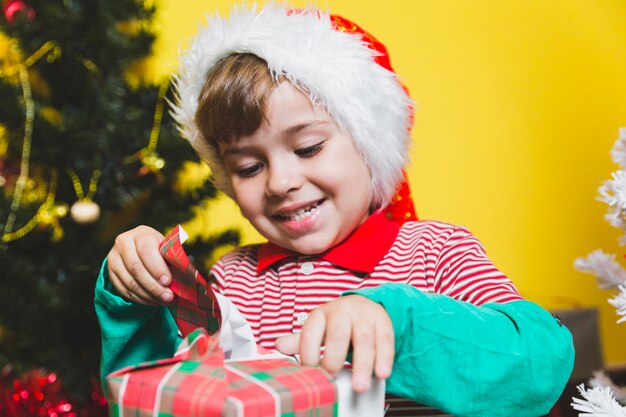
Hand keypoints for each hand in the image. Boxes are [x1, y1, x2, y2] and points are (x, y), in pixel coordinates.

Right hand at [107, 225, 172, 305]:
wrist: (137, 249)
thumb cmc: (158, 249)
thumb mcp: (167, 247)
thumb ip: (174, 258)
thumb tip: (188, 276)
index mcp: (140, 234)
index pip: (147, 251)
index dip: (157, 268)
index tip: (168, 281)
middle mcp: (123, 243)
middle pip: (136, 268)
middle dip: (154, 286)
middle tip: (168, 297)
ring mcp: (114, 258)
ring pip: (130, 282)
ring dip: (148, 295)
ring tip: (163, 301)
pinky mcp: (110, 273)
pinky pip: (124, 290)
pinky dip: (140, 299)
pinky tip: (152, 301)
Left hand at [275, 294, 393, 392]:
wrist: (364, 304)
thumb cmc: (337, 322)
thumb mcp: (318, 329)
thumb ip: (300, 340)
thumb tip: (278, 346)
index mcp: (321, 314)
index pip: (311, 333)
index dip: (309, 354)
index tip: (311, 373)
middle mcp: (342, 311)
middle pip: (337, 333)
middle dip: (334, 358)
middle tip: (333, 378)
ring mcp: (364, 315)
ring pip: (364, 338)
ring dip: (363, 364)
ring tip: (360, 386)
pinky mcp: (383, 321)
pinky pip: (385, 340)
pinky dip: (384, 358)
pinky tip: (382, 373)